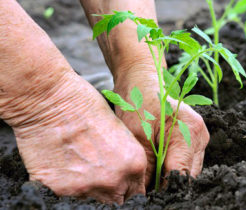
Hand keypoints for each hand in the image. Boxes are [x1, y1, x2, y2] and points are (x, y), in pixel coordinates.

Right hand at [7, 71, 146, 203]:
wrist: (51, 101)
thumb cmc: (86, 106)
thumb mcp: (120, 131)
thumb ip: (126, 159)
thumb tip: (125, 176)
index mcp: (134, 164)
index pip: (137, 194)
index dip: (127, 189)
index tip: (120, 186)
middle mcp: (114, 181)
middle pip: (116, 202)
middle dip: (110, 192)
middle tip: (98, 176)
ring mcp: (86, 188)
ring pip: (92, 201)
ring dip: (88, 189)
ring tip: (78, 167)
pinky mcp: (59, 190)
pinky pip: (66, 198)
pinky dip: (64, 187)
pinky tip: (62, 166)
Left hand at [113, 64, 209, 186]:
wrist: (141, 80)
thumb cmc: (138, 102)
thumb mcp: (137, 137)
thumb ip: (146, 168)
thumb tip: (145, 195)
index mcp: (190, 132)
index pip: (181, 175)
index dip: (164, 190)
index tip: (147, 197)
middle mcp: (201, 136)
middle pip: (188, 176)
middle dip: (167, 186)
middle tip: (145, 189)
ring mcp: (200, 138)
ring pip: (188, 172)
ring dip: (169, 178)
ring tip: (149, 178)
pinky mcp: (194, 140)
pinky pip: (185, 163)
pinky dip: (171, 169)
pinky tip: (156, 167)